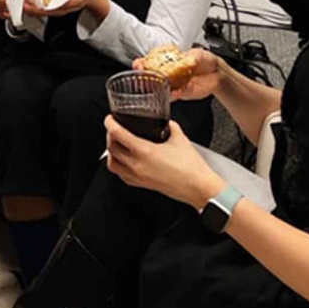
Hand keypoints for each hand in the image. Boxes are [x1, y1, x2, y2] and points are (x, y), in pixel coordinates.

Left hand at [104, 115, 224, 208]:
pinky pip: (120, 174)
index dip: (110, 123)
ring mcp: (137, 176)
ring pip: (112, 163)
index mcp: (145, 151)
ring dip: (111, 152)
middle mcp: (137, 165)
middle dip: (110, 136)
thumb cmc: (191, 167)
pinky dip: (118, 165)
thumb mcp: (180, 139)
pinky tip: (124, 160)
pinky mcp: (140, 184)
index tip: (110, 119)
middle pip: (111, 148)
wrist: (198, 187)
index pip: (117, 134)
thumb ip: (169, 126)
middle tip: (115, 129)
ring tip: (117, 144)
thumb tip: (164, 122)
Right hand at [133, 46, 219, 101]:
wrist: (216, 73)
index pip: (149, 61)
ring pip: (159, 88)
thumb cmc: (203, 61)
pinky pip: (174, 96)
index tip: (138, 64)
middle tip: (144, 74)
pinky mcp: (180, 94)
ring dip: (156, 88)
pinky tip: (175, 93)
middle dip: (144, 76)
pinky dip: (174, 95)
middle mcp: (167, 73)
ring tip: (157, 85)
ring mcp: (172, 84)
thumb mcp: (197, 54)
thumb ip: (192, 57)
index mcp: (166, 61)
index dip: (141, 63)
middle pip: (150, 76)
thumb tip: (189, 59)